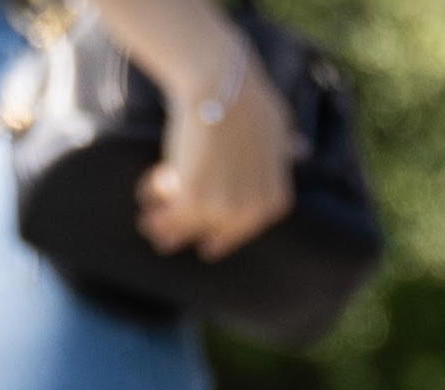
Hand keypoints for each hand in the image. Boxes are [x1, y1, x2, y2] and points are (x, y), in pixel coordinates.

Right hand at [136, 27, 294, 260]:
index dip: (224, 236)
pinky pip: (168, 209)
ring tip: (147, 225)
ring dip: (162, 225)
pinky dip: (153, 199)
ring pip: (186, 223)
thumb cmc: (250, 101)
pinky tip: (143, 197)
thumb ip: (286, 145)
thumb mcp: (279, 125)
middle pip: (213, 229)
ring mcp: (222, 207)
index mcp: (274, 199)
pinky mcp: (192, 197)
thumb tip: (300, 149)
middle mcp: (250, 210)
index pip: (245, 227)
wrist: (221, 90)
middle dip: (188, 234)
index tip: (208, 244)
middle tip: (166, 242)